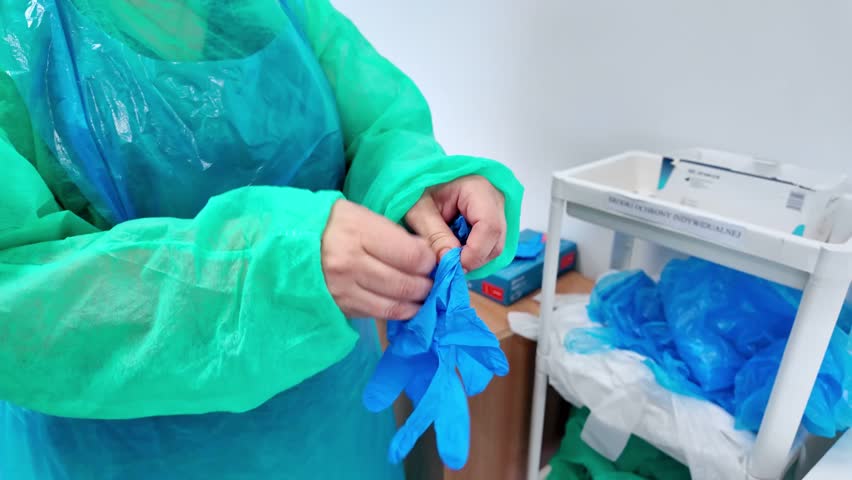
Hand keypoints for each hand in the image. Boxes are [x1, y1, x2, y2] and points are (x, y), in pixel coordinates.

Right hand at [322, 199, 435, 318]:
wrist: (291, 245)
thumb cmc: (334, 224)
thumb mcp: (363, 215)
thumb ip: (395, 234)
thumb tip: (427, 255)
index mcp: (357, 231)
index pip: (412, 256)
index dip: (429, 261)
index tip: (432, 260)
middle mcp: (349, 262)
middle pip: (405, 284)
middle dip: (426, 285)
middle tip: (432, 281)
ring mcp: (343, 289)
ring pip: (394, 305)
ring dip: (416, 302)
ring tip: (423, 294)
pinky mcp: (340, 307)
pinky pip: (379, 314)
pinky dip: (398, 312)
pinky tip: (406, 305)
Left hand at [405, 175, 505, 271]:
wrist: (418, 182)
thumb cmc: (417, 190)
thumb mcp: (418, 211)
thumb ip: (434, 237)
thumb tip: (451, 264)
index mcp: (478, 189)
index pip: (489, 227)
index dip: (474, 253)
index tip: (453, 266)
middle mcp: (495, 199)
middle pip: (496, 241)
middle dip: (472, 259)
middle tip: (447, 264)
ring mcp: (497, 210)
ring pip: (495, 247)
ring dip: (472, 258)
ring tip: (448, 253)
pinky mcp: (493, 221)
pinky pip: (490, 246)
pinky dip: (472, 254)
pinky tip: (454, 247)